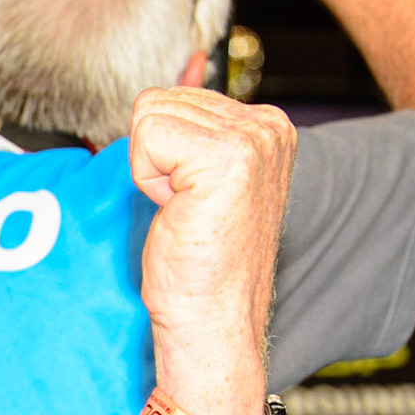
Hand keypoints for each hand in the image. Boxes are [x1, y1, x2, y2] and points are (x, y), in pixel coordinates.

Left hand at [129, 88, 295, 414]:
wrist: (210, 317)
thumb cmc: (195, 264)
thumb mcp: (190, 182)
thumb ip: (181, 136)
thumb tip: (151, 97)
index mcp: (264, 126)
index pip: (173, 98)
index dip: (158, 154)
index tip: (186, 199)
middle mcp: (267, 125)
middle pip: (157, 101)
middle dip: (152, 160)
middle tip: (181, 209)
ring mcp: (253, 138)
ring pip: (149, 116)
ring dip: (150, 172)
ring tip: (182, 211)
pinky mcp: (228, 156)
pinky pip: (147, 137)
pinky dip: (148, 180)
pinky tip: (178, 212)